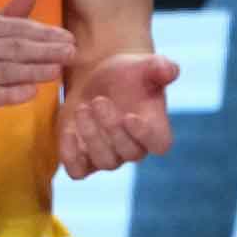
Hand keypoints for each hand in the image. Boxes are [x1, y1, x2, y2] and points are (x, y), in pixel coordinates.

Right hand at [0, 0, 75, 129]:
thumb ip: (8, 15)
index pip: (17, 28)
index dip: (45, 33)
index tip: (69, 39)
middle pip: (14, 47)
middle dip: (45, 50)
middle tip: (72, 53)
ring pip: (4, 70)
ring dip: (34, 70)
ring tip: (58, 72)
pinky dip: (11, 93)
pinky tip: (31, 93)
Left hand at [57, 51, 177, 178]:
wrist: (96, 81)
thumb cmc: (127, 75)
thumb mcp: (143, 65)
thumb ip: (159, 67)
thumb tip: (168, 71)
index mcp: (155, 127)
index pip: (159, 144)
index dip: (146, 135)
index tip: (129, 116)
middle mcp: (134, 148)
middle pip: (129, 153)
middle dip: (112, 127)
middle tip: (98, 101)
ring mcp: (108, 156)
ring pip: (104, 162)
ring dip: (92, 136)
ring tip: (82, 108)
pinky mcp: (83, 159)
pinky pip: (77, 171)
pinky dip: (71, 155)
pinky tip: (68, 131)